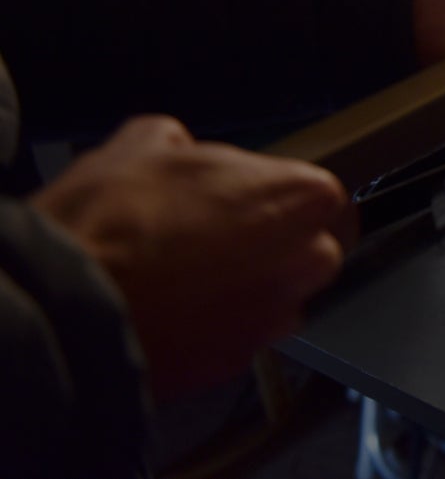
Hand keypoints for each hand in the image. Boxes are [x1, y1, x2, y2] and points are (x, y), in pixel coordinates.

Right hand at [31, 116, 349, 400]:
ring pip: (274, 299)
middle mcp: (305, 263)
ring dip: (243, 289)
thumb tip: (176, 146)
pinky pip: (236, 337)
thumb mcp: (140, 145)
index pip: (318, 195)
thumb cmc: (109, 224)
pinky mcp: (234, 363)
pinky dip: (212, 327)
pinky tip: (171, 312)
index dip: (274, 197)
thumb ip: (180, 142)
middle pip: (308, 251)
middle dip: (271, 246)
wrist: (65, 310)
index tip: (244, 200)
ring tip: (184, 279)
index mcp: (300, 199)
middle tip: (214, 238)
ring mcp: (272, 319)